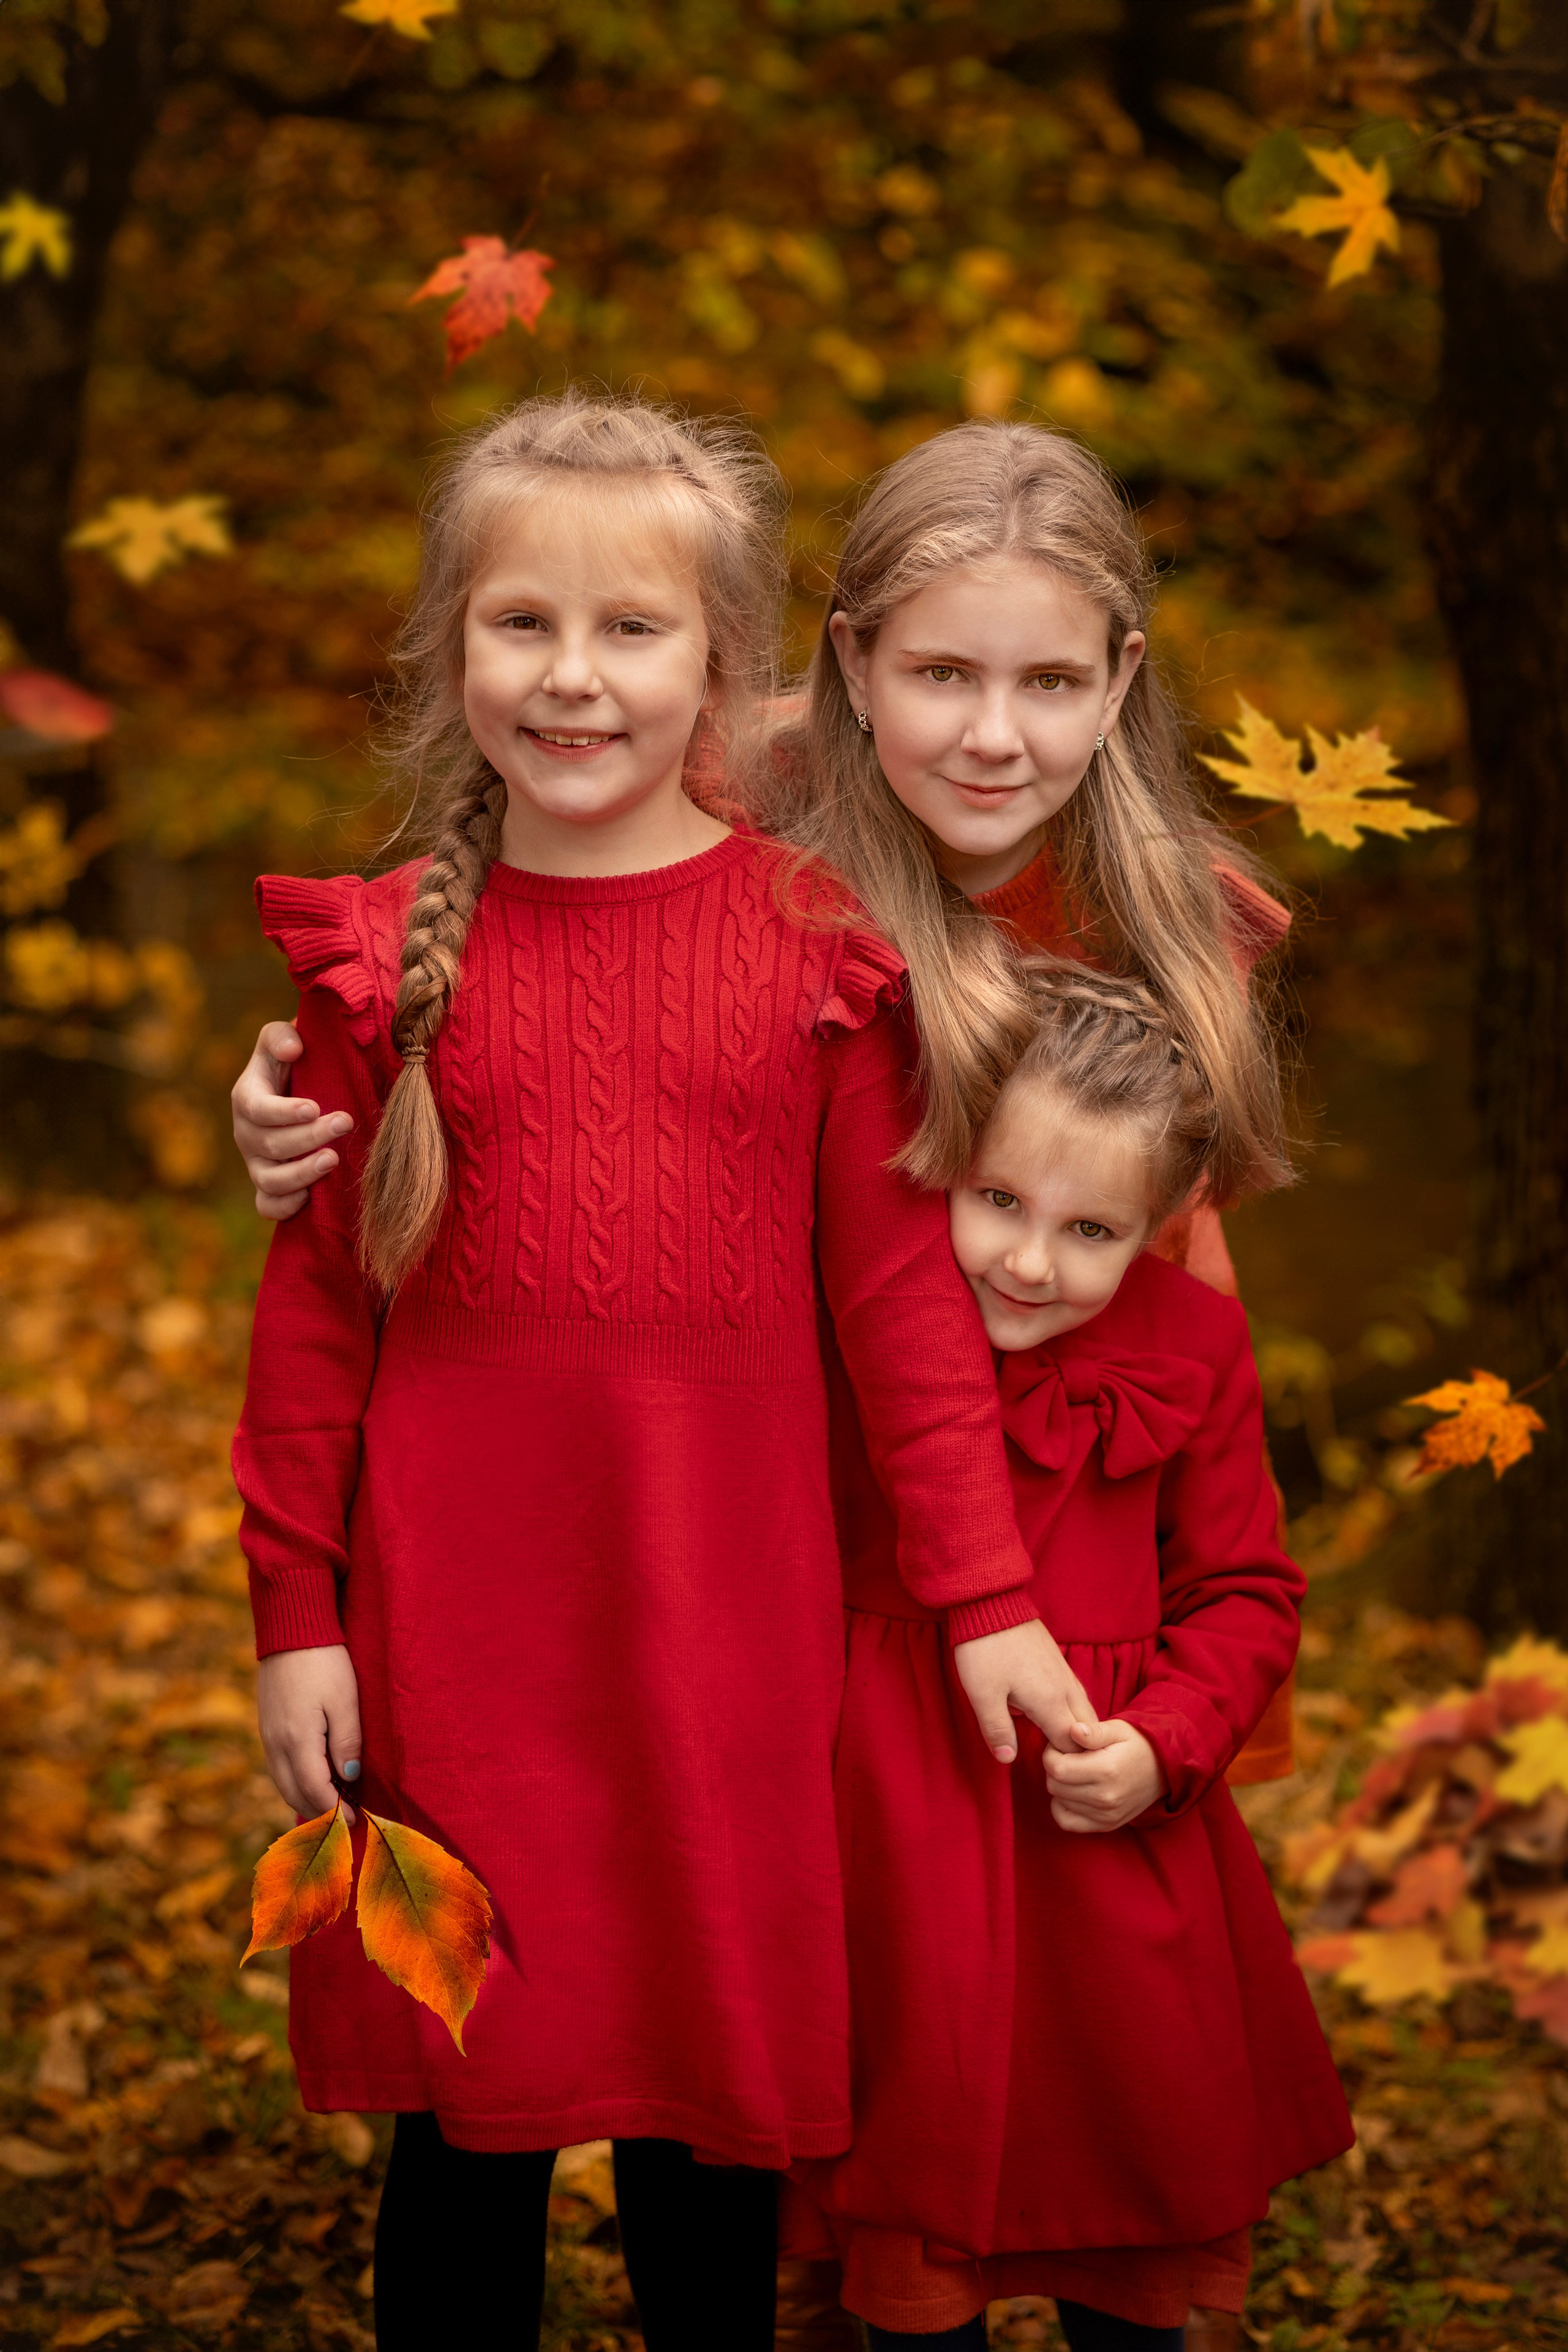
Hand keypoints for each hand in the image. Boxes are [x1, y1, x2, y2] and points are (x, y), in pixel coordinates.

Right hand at [233, 1020, 353, 1220]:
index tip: (314, 1107)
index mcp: (247, 1097)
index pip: (256, 1108)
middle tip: (344, 1123)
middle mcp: (247, 1133)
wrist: (303, 1089)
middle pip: (270, 1144)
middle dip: (309, 1137)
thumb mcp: (284, 1039)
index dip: (283, 1112)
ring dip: (301, 1174)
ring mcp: (256, 1163)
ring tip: (333, 1161)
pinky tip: (311, 1197)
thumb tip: (293, 1048)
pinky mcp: (268, 1186)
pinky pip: (268, 1206)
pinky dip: (286, 1206)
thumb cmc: (296, 1061)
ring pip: (269, 1180)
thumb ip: (281, 1036)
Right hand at [257, 1645, 362, 1822]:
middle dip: (319, 1812)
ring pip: (282, 1783)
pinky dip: (294, 1782)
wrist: (291, 1631)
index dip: (335, 1811)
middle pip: (294, 1793)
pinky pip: (277, 1768)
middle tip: (346, 1820)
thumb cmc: (324, 1662)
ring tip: (331, 1806)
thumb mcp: (345, 1700)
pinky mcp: (266, 1727)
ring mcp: (267, 1736)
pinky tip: (310, 1782)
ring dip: (305, 1799)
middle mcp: (276, 1744)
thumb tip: (349, 1778)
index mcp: (297, 1740)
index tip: (356, 1821)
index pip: (314, 1790)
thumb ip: (347, 1742)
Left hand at [953, 1618, 1096, 1760]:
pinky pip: (1075, 1693)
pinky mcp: (1058, 1661)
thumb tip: (1008, 1759)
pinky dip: (1072, 1710)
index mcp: (1050, 1702)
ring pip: (1084, 1709)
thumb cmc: (984, 1650)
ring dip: (1076, 1729)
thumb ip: (997, 1730)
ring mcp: (1064, 1672)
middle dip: (1078, 1748)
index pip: (1072, 1745)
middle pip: (1086, 1729)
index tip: (1048, 1769)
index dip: (1064, 1762)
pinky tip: (1054, 1712)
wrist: (991, 1602)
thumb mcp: (982, 1695)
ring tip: (1057, 1741)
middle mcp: (1065, 1688)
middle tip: (1055, 1759)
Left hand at [1045, 1717, 1165, 1832]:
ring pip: (1058, 1802)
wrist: (1163, 1769)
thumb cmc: (1137, 1744)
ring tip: (1075, 1771)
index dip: (1051, 1753)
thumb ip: (1093, 1731)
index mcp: (1106, 1770)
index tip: (1062, 1746)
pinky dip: (1063, 1807)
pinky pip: (1067, 1822)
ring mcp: (1106, 1815)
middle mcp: (1105, 1797)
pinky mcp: (1106, 1825)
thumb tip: (1072, 1730)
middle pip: (1054, 1785)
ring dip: (1060, 1786)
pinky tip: (1073, 1792)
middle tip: (1067, 1756)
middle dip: (1054, 1768)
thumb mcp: (1118, 1729)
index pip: (1056, 1768)